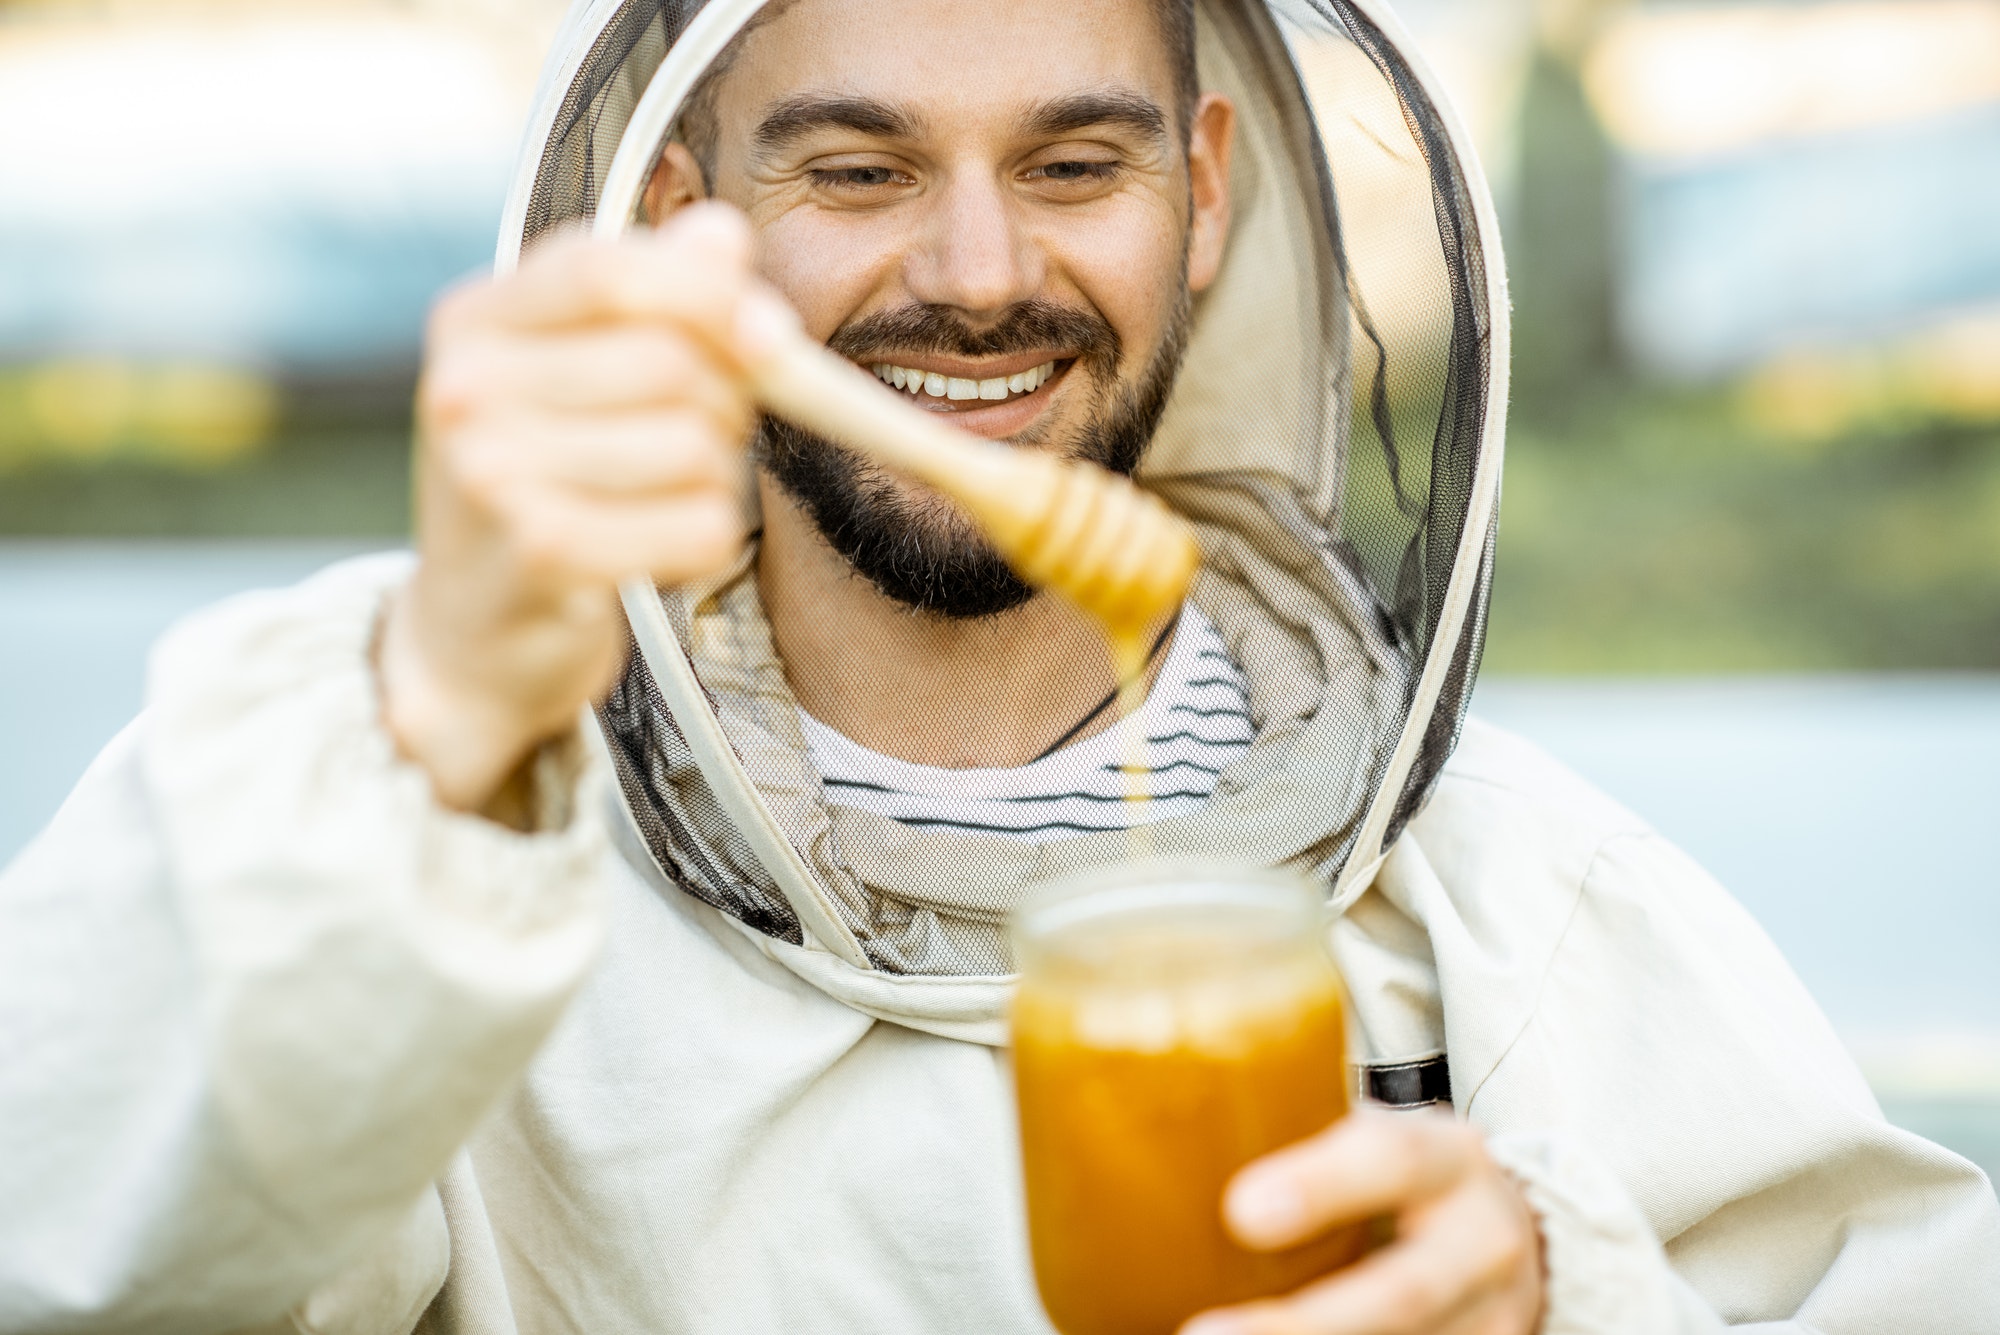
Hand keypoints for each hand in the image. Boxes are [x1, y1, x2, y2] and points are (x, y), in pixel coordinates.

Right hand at [381, 203, 783, 811]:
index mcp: (475, 321)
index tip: (770, 337)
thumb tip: (723, 234)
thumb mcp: (578, 371)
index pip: (608, 270)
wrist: (469, 633)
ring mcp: (494, 475)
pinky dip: (704, 541)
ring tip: (662, 499)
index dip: (709, 294)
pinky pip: (696, 524)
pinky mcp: (542, 555)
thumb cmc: (542, 485)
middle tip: (701, 439)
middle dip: (725, 406)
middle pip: (672, 364)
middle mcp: (468, 389)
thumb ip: (655, 295)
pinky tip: (655, 550)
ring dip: (715, 480)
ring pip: (694, 448)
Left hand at [1182, 1110, 1544, 1334]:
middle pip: (1402, 1293)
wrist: (1514, 1234)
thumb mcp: (1376, 1138)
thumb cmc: (1407, 1178)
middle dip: (1305, 1325)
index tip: (1240, 1211)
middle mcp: (1483, 1243)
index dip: (1321, 1185)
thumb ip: (1302, 1137)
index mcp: (1448, 1161)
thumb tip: (1164, 1146)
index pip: (1392, 1161)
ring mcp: (1492, 1318)